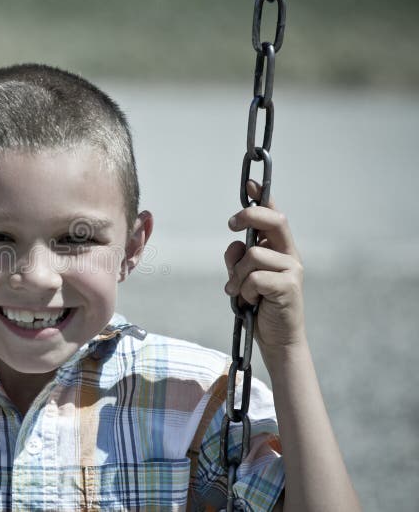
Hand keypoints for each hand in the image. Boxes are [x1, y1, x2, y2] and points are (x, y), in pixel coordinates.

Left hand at [224, 180, 304, 358]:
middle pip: (273, 221)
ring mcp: (292, 270)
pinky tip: (250, 302)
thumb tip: (234, 244)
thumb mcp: (242, 278)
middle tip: (231, 223)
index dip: (263, 197)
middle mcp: (289, 255)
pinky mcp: (289, 287)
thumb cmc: (259, 306)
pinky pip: (254, 278)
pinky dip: (244, 290)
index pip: (273, 216)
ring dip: (237, 274)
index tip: (250, 184)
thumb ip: (237, 260)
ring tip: (239, 292)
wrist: (277, 340)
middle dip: (249, 216)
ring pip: (253, 254)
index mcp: (279, 249)